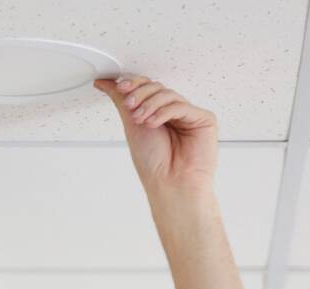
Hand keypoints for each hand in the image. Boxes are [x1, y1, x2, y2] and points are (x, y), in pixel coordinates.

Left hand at [94, 75, 218, 194]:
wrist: (169, 184)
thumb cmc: (154, 163)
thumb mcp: (131, 125)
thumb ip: (121, 100)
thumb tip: (104, 82)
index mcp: (158, 114)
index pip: (148, 88)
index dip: (134, 84)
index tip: (120, 87)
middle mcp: (174, 113)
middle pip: (157, 88)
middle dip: (140, 95)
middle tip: (130, 107)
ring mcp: (189, 115)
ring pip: (168, 95)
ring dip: (149, 104)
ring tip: (140, 120)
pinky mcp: (204, 119)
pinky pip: (181, 106)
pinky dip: (163, 112)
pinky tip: (153, 123)